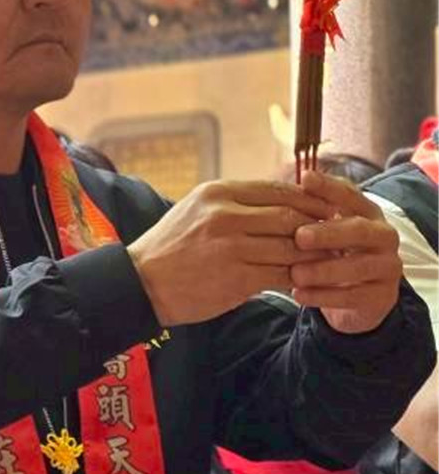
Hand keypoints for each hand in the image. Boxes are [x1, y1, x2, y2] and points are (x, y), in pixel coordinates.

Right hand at [127, 179, 331, 326]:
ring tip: (325, 260)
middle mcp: (226, 216)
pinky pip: (282, 275)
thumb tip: (280, 200)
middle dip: (317, 228)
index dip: (308, 200)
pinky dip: (298, 279)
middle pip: (291, 217)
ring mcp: (232, 248)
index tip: (324, 210)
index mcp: (217, 193)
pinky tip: (304, 282)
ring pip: (291, 247)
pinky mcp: (237, 278)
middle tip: (334, 237)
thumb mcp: (196, 210)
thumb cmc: (170, 248)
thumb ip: (234, 203)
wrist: (140, 284)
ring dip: (313, 256)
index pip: (278, 190)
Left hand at [288, 169, 405, 334]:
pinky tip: (299, 294)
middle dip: (329, 233)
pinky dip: (325, 296)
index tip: (305, 179)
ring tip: (295, 273)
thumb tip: (286, 186)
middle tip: (299, 237)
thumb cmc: (331, 253)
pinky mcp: (382, 296)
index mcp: (367, 213)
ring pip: (360, 266)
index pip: (351, 195)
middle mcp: (383, 236)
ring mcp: (387, 266)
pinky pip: (354, 296)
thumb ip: (310, 211)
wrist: (356, 296)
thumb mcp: (322, 229)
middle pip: (360, 230)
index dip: (329, 187)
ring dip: (325, 269)